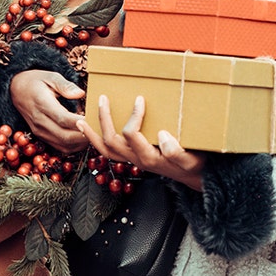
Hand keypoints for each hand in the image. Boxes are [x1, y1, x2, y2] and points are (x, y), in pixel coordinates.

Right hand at [10, 69, 88, 152]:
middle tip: (100, 129)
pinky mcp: (41, 136)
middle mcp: (39, 121)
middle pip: (64, 136)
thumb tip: (80, 94)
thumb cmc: (36, 81)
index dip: (80, 122)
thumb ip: (65, 85)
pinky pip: (59, 147)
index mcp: (42, 104)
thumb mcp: (50, 76)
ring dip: (80, 142)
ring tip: (94, 133)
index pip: (63, 118)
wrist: (16, 89)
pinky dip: (74, 146)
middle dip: (84, 135)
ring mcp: (39, 131)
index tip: (95, 120)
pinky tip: (83, 137)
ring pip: (63, 144)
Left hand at [78, 94, 204, 190]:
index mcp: (149, 158)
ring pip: (105, 150)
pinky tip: (91, 131)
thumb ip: (178, 152)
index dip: (133, 115)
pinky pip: (109, 152)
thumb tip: (163, 136)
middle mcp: (137, 160)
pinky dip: (97, 141)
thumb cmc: (194, 165)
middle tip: (103, 99)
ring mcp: (132, 160)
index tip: (139, 99)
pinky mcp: (132, 158)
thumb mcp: (191, 160)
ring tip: (81, 120)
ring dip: (92, 134)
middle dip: (104, 119)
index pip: (132, 134)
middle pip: (111, 141)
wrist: (194, 177)